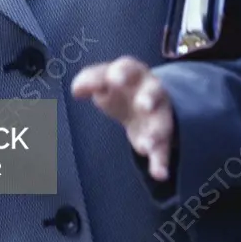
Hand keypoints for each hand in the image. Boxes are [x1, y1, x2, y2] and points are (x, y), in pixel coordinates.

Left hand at [72, 56, 175, 181]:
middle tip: (143, 104)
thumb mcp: (103, 80)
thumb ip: (90, 81)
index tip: (114, 80)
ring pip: (162, 122)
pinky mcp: (162, 137)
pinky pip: (164, 149)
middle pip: (154, 91)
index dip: (121, 73)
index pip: (128, 68)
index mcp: (134, 72)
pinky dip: (161, 161)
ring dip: (155, 133)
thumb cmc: (118, 88)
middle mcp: (151, 91)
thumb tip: (76, 89)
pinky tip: (159, 173)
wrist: (145, 100)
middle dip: (149, 97)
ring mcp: (159, 114)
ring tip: (146, 146)